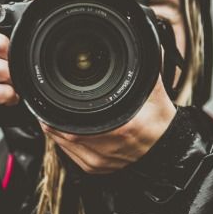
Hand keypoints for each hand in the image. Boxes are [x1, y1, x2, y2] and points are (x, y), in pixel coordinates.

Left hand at [40, 74, 177, 173]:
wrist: (167, 148)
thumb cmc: (159, 121)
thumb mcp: (155, 93)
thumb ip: (147, 68)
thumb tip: (144, 45)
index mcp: (121, 129)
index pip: (78, 126)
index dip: (59, 114)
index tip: (51, 100)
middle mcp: (108, 149)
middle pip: (66, 135)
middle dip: (53, 118)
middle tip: (46, 105)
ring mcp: (101, 161)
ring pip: (65, 146)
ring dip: (55, 130)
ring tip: (51, 115)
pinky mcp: (97, 168)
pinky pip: (71, 156)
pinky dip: (63, 142)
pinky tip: (62, 130)